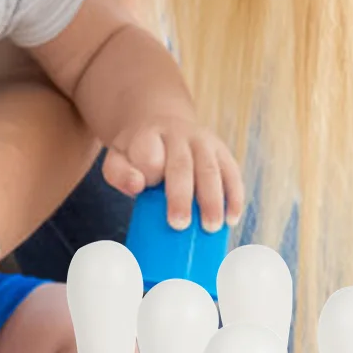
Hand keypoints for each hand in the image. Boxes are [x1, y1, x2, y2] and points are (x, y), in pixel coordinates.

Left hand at [101, 119, 245, 232]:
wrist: (163, 125)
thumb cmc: (139, 153)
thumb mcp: (118, 158)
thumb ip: (119, 172)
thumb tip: (137, 185)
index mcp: (150, 135)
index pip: (150, 152)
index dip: (150, 169)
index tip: (148, 187)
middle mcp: (179, 135)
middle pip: (182, 165)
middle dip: (182, 196)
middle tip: (179, 225)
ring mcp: (204, 142)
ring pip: (211, 169)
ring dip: (213, 200)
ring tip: (211, 227)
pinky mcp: (222, 152)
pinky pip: (232, 173)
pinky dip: (234, 197)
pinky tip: (232, 218)